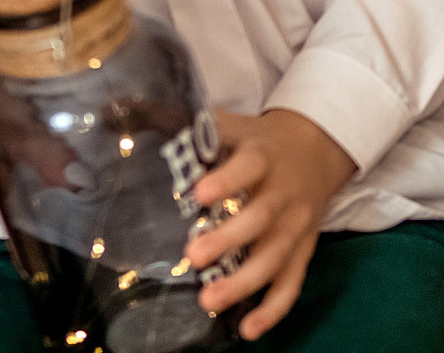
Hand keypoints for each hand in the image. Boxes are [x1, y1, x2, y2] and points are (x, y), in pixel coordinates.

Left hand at [184, 109, 356, 339]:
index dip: (226, 179)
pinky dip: (273, 309)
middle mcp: (283, 193)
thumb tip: (124, 113)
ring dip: (244, 282)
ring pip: (275, 257)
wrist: (318, 148)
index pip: (248, 166)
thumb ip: (190, 124)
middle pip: (261, 218)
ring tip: (209, 301)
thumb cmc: (260, 140)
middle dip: (229, 239)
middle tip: (193, 256)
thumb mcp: (233, 123)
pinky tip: (247, 329)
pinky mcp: (303, 251)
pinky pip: (291, 284)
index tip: (199, 192)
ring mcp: (296, 226)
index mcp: (264, 156)